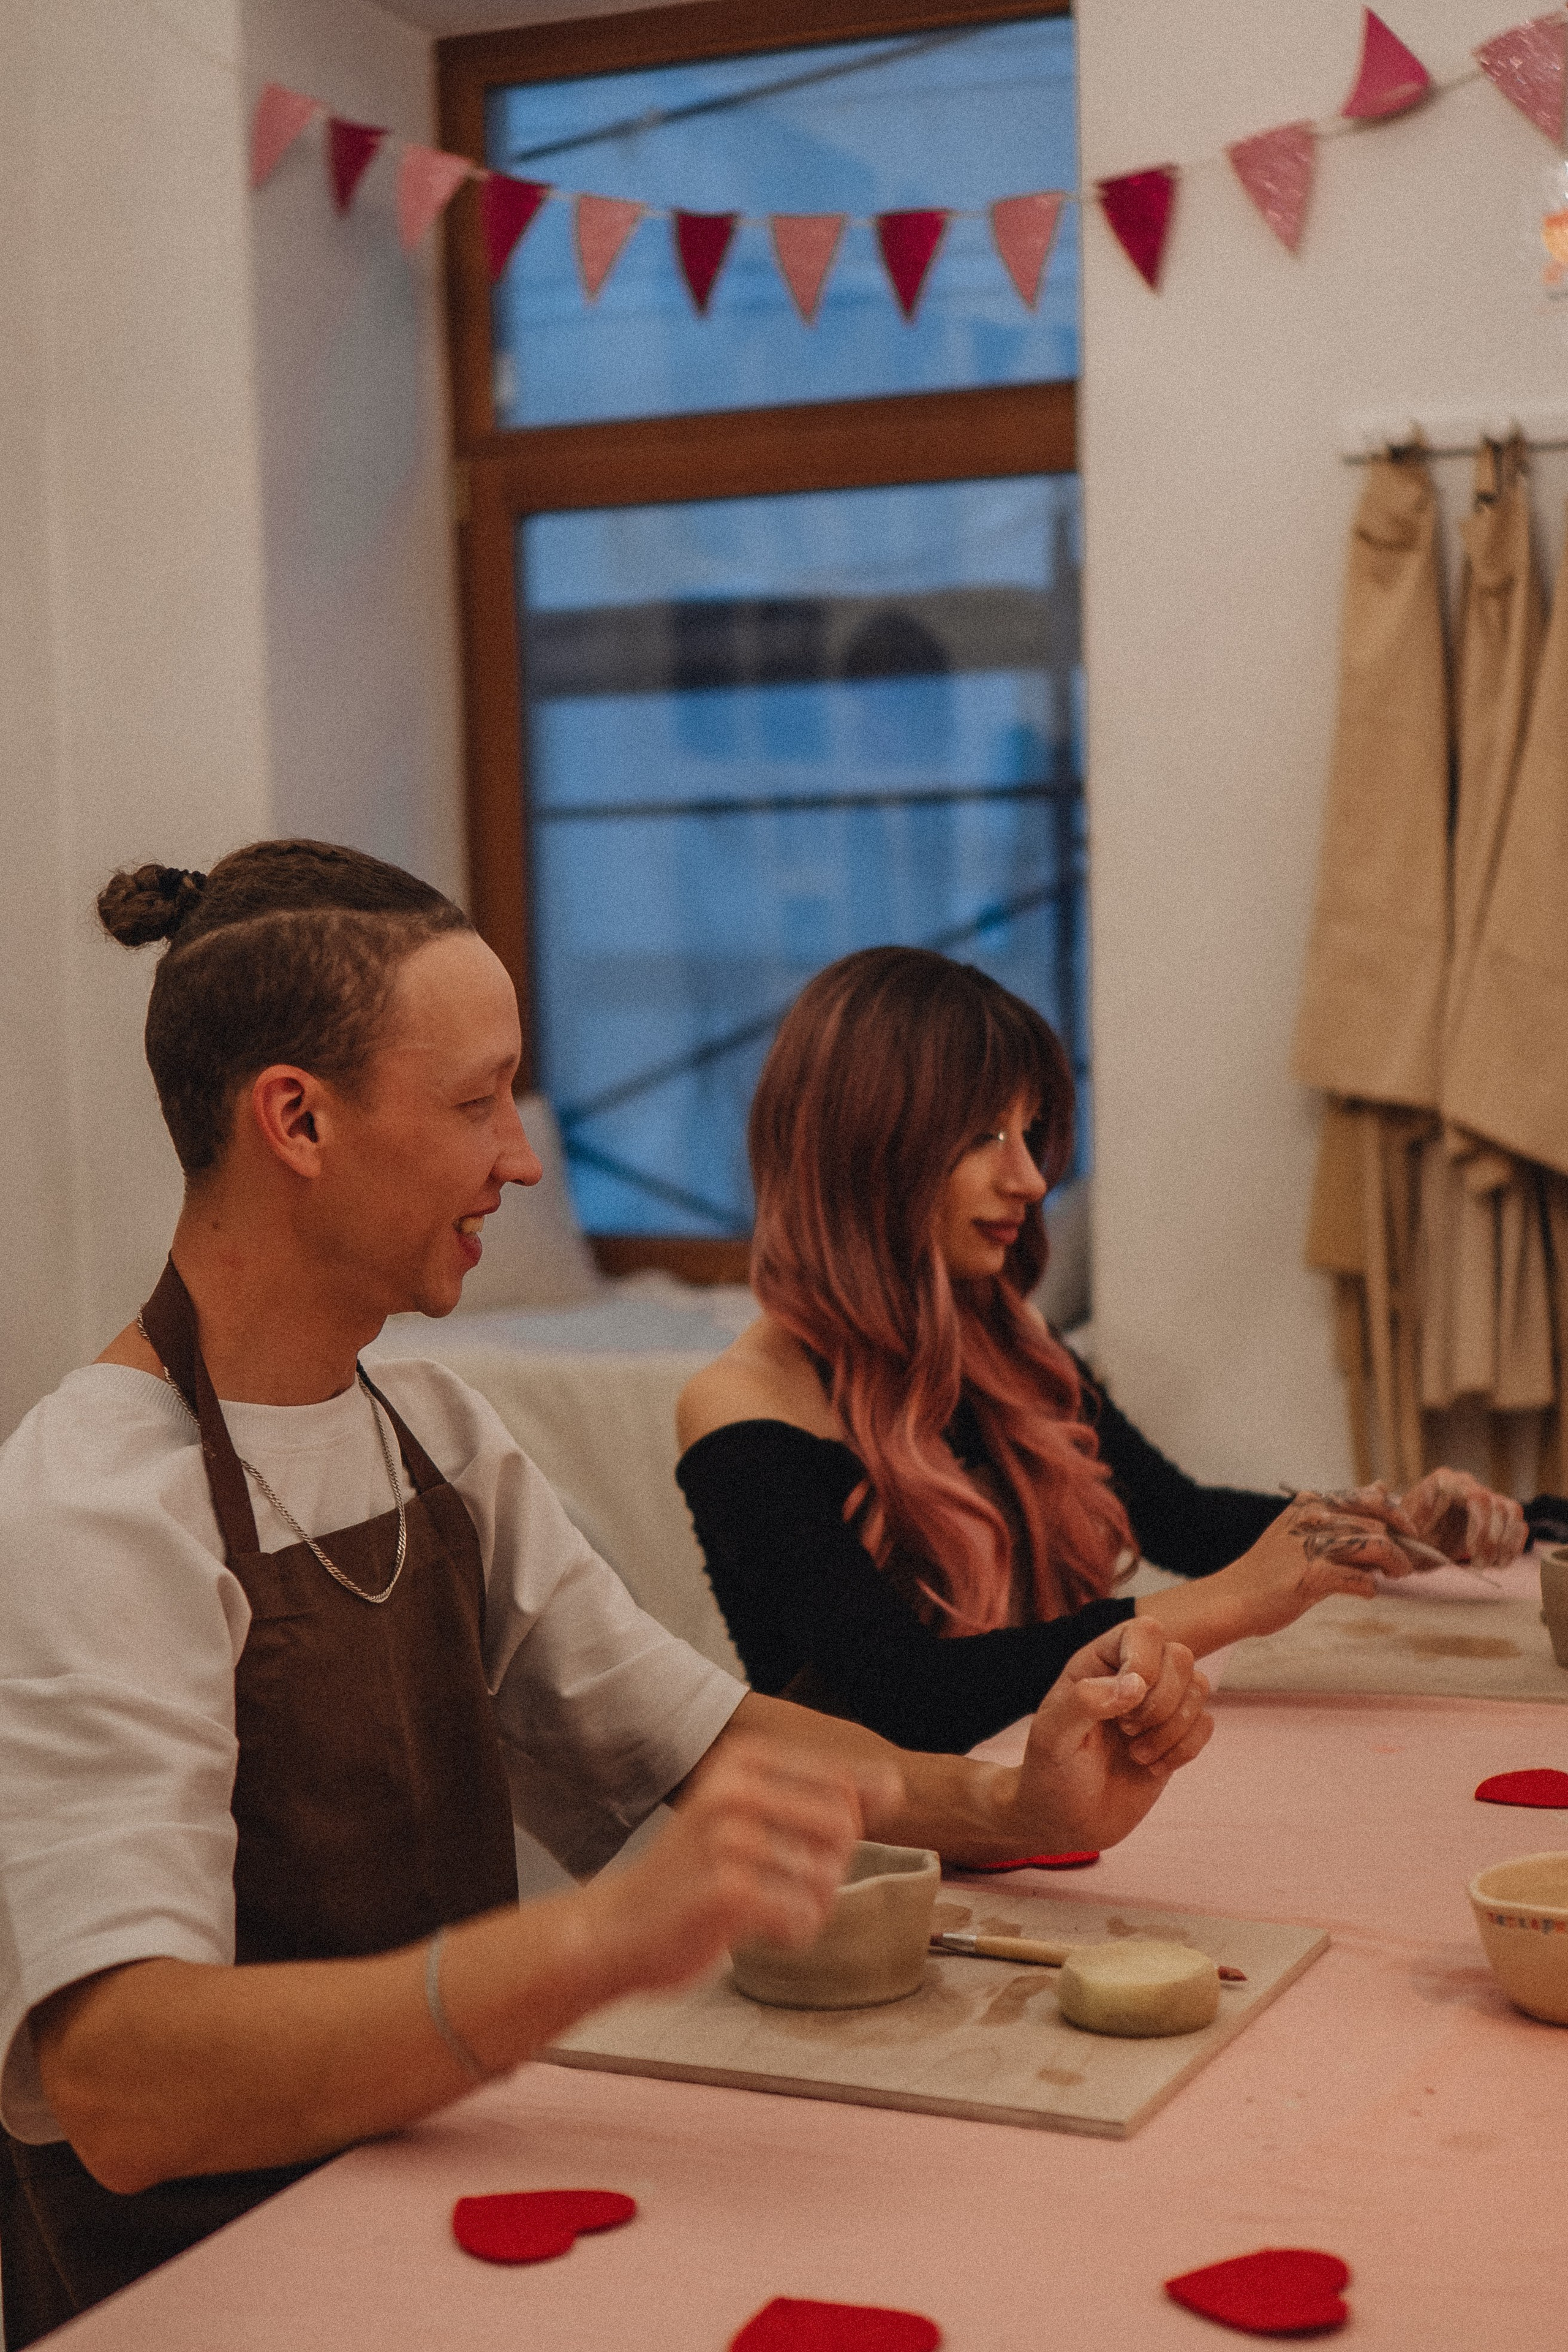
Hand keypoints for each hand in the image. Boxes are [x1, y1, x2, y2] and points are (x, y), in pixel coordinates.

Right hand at [585, 1739, 883, 2000]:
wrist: (616, 1929)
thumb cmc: (690, 1874)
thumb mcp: (750, 1814)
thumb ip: (822, 1796)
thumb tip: (897, 1786)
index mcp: (743, 1761)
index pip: (841, 1784)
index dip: (841, 1828)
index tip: (798, 1849)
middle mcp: (735, 1789)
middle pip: (843, 1830)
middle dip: (826, 1869)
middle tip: (779, 1884)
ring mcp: (729, 1838)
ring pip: (826, 1879)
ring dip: (808, 1907)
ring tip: (764, 1908)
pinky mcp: (728, 1890)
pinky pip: (803, 1918)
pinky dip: (790, 1934)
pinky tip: (755, 1929)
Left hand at [1004, 1618, 1211, 1853]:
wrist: (1066, 1821)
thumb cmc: (1051, 1772)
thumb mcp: (1053, 1736)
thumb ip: (1085, 1700)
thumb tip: (1135, 1683)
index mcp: (1098, 1662)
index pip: (1145, 1631)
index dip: (1146, 1664)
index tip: (1123, 1709)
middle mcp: (1132, 1675)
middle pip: (1180, 1655)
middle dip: (1160, 1702)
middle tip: (1125, 1731)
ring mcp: (1158, 1705)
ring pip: (1199, 1686)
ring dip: (1172, 1729)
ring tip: (1136, 1753)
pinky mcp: (1176, 1735)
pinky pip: (1206, 1723)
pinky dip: (1184, 1750)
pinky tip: (1151, 1767)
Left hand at [1398, 1468, 1526, 1566]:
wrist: (1410, 1543)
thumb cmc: (1404, 1535)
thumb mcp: (1401, 1529)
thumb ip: (1410, 1519)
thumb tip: (1424, 1509)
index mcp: (1444, 1481)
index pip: (1477, 1496)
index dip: (1480, 1526)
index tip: (1471, 1552)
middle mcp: (1466, 1484)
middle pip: (1496, 1506)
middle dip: (1491, 1540)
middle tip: (1478, 1565)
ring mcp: (1483, 1497)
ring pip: (1511, 1513)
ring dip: (1505, 1544)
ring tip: (1489, 1566)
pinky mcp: (1495, 1515)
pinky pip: (1517, 1525)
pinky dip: (1513, 1545)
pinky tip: (1500, 1563)